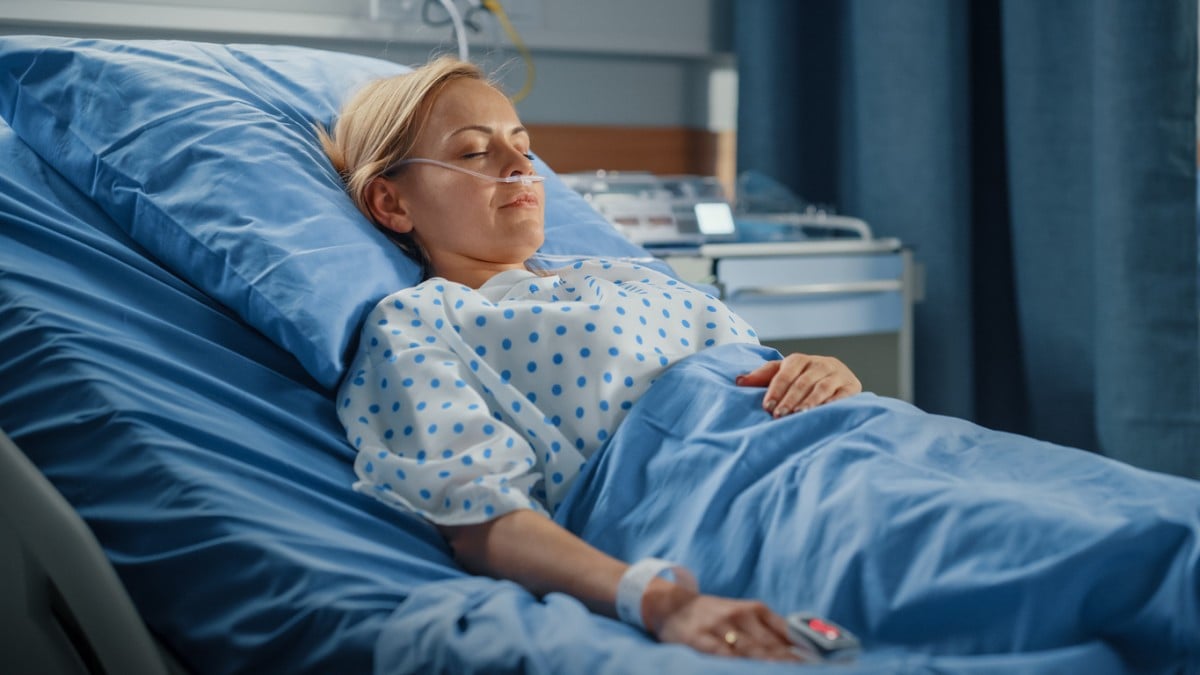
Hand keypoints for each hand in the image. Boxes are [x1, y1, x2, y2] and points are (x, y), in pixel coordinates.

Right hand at [642, 581, 805, 661]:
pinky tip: (748, 670)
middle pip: (771, 646)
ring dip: (770, 665)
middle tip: (808, 674)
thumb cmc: (714, 614)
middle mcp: (740, 616)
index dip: (805, 652)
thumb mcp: (744, 613)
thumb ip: (770, 630)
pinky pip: (722, 655)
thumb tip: (803, 651)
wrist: (671, 604)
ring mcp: (720, 627)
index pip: (786, 633)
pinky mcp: (700, 639)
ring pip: (750, 652)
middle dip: (791, 664)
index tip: (825, 666)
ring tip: (786, 673)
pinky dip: (735, 664)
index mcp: (755, 609)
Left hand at [735, 353, 861, 417]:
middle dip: (790, 399)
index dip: (776, 389)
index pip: (786, 372)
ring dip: (809, 402)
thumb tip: (737, 381)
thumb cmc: (803, 379)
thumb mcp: (783, 374)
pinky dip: (831, 404)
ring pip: (822, 387)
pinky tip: (821, 415)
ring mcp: (838, 374)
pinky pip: (842, 396)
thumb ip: (762, 377)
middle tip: (779, 415)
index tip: (766, 407)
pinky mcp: (852, 387)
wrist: (837, 378)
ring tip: (798, 416)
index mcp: (801, 359)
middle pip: (803, 381)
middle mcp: (821, 363)